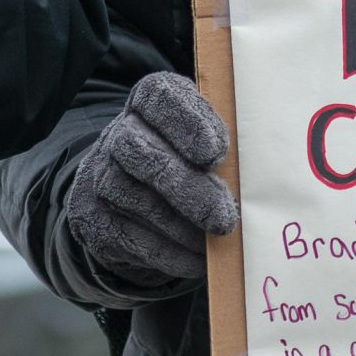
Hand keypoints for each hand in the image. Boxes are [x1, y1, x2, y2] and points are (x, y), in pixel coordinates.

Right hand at [64, 72, 239, 283]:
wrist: (131, 195)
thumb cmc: (186, 159)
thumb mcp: (203, 138)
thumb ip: (224, 144)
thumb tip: (260, 174)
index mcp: (149, 102)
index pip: (158, 96)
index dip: (187, 123)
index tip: (216, 152)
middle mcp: (117, 134)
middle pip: (141, 153)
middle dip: (187, 188)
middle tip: (225, 216)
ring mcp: (100, 178)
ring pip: (137, 201)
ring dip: (183, 227)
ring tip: (219, 239)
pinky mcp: (95, 220)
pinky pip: (131, 239)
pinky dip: (170, 253)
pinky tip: (199, 260)